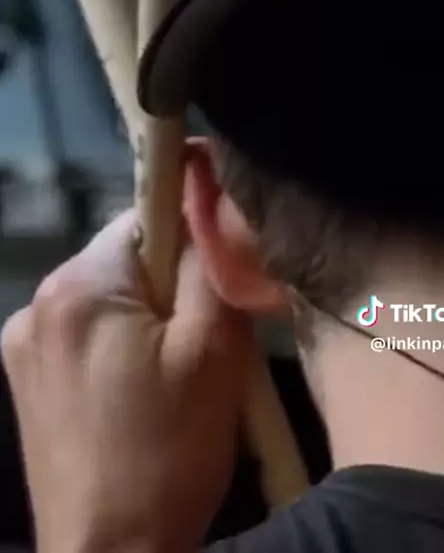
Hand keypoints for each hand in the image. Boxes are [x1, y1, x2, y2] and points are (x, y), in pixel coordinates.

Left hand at [1, 156, 253, 552]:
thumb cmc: (168, 454)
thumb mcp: (213, 350)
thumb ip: (209, 261)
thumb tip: (205, 193)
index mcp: (78, 286)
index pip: (145, 215)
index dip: (189, 236)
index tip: (217, 274)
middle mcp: (37, 301)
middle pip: (123, 256)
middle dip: (168, 283)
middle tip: (200, 341)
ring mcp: (23, 342)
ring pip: (107, 294)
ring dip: (144, 314)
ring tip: (171, 374)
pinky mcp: (25, 376)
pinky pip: (83, 331)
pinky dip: (116, 343)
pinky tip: (136, 392)